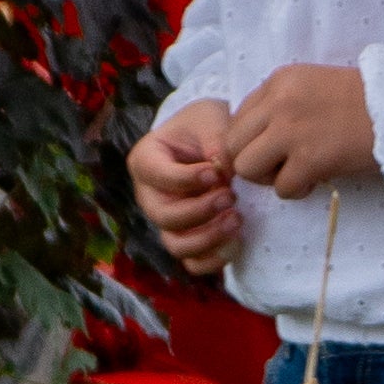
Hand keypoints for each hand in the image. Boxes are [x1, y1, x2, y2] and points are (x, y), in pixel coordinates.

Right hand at [126, 97, 242, 272]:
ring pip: (177, 245)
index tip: (216, 173)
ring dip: (208, 238)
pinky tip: (237, 242)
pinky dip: (213, 260)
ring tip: (237, 220)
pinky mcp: (187, 238)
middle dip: (200, 211)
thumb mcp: (209, 120)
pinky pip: (193, 263)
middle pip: (165, 217)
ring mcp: (167, 221)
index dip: (187, 180)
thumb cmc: (205, 126)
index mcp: (146, 161)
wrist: (211, 140)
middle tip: (231, 196)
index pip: (158, 177)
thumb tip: (224, 171)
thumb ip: (216, 141)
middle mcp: (150, 196)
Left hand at [225, 62, 377, 197]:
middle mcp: (278, 102)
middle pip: (233, 143)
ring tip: (295, 173)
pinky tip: (316, 180)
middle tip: (279, 166)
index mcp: (279, 80)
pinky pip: (281, 188)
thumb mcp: (314, 84)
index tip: (275, 147)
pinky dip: (297, 190)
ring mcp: (291, 131)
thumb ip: (282, 102)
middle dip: (252, 160)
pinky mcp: (310, 159)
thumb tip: (258, 136)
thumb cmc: (365, 100)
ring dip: (268, 178)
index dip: (252, 139)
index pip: (238, 117)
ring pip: (246, 167)